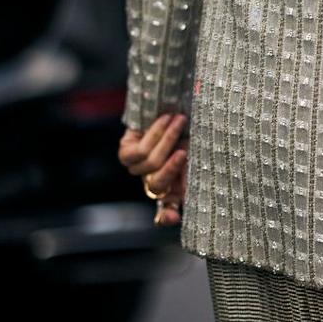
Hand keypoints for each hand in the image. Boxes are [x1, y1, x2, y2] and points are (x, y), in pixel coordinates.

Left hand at [119, 112, 188, 227]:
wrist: (172, 103)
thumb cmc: (190, 128)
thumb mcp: (197, 149)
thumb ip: (193, 170)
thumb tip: (190, 192)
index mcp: (172, 187)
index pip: (166, 212)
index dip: (167, 216)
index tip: (174, 218)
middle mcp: (151, 180)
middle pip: (158, 186)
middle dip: (171, 168)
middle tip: (184, 151)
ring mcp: (137, 168)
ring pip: (151, 163)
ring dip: (168, 138)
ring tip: (181, 119)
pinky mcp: (125, 153)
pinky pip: (139, 151)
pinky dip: (155, 133)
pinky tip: (165, 118)